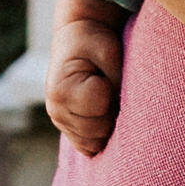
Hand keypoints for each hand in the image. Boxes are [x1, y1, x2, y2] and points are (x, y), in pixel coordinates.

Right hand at [46, 0, 127, 155]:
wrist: (74, 39)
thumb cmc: (93, 42)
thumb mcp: (109, 51)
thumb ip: (117, 80)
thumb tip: (128, 112)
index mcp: (62, 90)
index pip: (100, 108)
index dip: (111, 92)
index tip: (105, 75)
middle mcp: (56, 110)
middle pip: (98, 131)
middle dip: (111, 111)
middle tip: (107, 86)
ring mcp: (60, 122)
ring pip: (95, 143)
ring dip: (106, 123)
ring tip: (103, 97)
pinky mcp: (67, 129)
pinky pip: (89, 146)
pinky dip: (100, 134)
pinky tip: (101, 112)